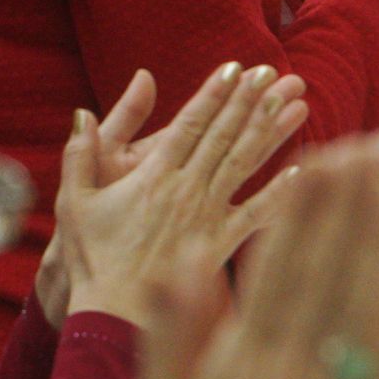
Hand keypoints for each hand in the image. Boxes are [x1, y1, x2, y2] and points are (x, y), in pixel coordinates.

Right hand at [50, 63, 308, 327]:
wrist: (112, 310)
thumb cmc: (90, 256)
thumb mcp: (73, 200)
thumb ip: (80, 153)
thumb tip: (81, 112)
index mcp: (153, 176)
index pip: (189, 124)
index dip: (213, 94)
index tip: (235, 67)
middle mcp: (185, 189)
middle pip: (223, 136)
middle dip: (249, 100)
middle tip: (273, 72)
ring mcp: (207, 215)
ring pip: (244, 164)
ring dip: (270, 131)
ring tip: (293, 102)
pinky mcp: (221, 243)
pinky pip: (257, 214)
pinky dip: (281, 191)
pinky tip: (304, 169)